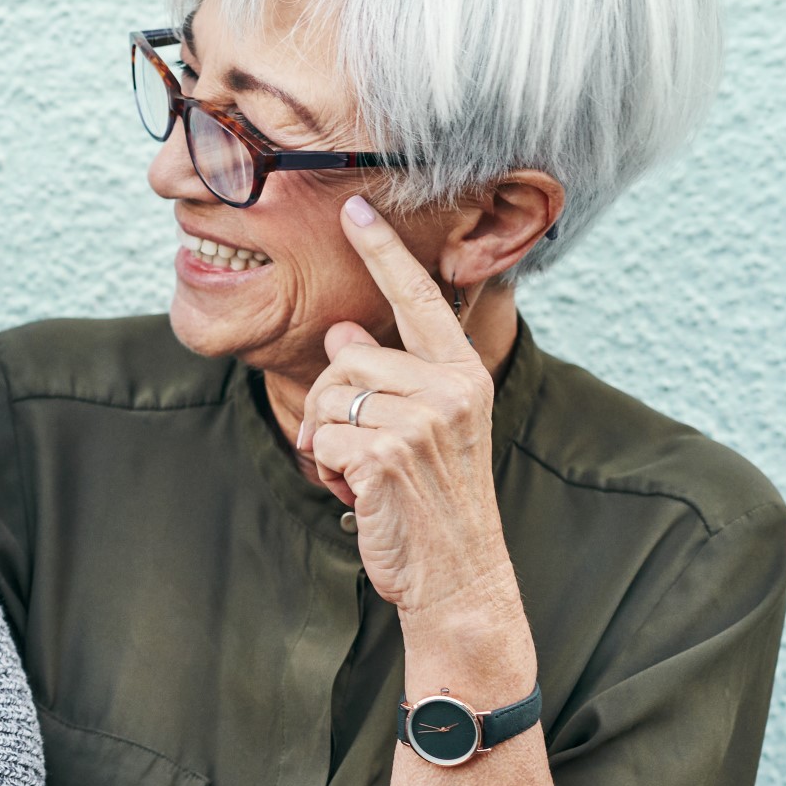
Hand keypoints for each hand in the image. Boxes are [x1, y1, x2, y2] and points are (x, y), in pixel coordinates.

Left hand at [296, 196, 518, 623]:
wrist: (456, 575)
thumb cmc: (432, 501)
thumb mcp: (420, 430)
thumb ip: (388, 378)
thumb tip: (343, 335)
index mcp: (463, 374)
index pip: (419, 299)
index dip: (384, 253)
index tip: (355, 209)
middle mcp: (450, 389)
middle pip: (348, 359)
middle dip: (329, 404)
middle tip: (353, 450)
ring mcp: (420, 421)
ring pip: (327, 397)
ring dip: (324, 440)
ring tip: (359, 474)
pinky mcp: (386, 454)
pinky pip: (321, 439)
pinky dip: (326, 469)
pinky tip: (358, 494)